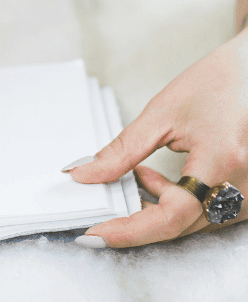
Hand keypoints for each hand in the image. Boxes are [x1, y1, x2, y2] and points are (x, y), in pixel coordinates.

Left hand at [66, 29, 247, 246]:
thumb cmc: (214, 83)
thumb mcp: (161, 114)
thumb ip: (122, 151)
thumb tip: (85, 174)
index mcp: (221, 161)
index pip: (172, 215)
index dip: (130, 229)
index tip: (95, 233)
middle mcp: (243, 185)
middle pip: (180, 225)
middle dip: (135, 220)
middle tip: (101, 211)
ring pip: (192, 222)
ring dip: (155, 208)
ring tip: (136, 176)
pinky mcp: (247, 193)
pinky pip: (205, 212)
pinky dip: (174, 203)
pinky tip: (155, 178)